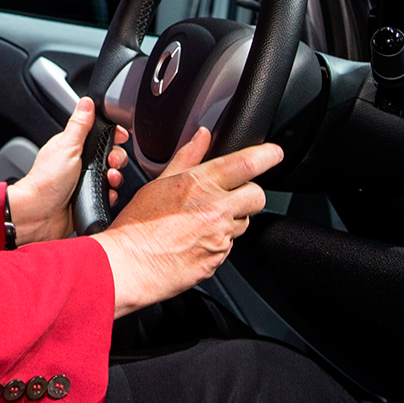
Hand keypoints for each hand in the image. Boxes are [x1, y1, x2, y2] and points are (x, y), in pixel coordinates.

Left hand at [6, 97, 128, 245]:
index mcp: (73, 146)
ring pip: (111, 175)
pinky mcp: (88, 198)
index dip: (113, 136)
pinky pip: (107, 194)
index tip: (120, 138)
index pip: (99, 135)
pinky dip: (110, 194)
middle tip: (111, 162)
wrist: (39, 215)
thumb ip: (79, 126)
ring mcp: (83, 181)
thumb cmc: (46, 181)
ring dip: (115, 177)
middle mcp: (79, 163)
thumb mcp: (66, 148)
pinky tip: (107, 194)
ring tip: (110, 179)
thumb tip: (86, 102)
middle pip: (109, 155)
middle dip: (116, 158)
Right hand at [91, 127, 281, 318]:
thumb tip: (202, 137)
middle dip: (248, 193)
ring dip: (232, 219)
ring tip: (202, 220)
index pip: (247, 164)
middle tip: (230, 194)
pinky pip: (229, 246)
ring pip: (244, 222)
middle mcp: (215, 210)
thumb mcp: (160, 182)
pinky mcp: (219, 260)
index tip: (274, 153)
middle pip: (257, 196)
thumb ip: (188, 157)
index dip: (267, 156)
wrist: (129, 265)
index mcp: (200, 185)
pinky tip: (196, 239)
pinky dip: (218, 241)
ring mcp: (220, 237)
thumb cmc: (138, 225)